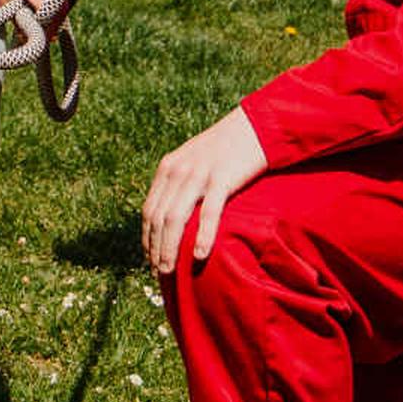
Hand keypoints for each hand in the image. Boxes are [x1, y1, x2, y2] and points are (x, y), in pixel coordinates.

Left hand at [141, 107, 266, 275]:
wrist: (255, 127)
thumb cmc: (227, 150)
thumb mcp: (194, 161)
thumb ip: (180, 183)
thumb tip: (172, 215)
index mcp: (168, 168)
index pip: (149, 210)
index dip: (147, 238)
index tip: (150, 259)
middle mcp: (178, 171)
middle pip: (157, 218)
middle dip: (154, 249)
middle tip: (158, 274)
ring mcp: (199, 175)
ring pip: (175, 219)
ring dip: (169, 248)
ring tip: (170, 271)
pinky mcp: (222, 179)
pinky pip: (208, 213)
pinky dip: (202, 236)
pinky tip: (199, 255)